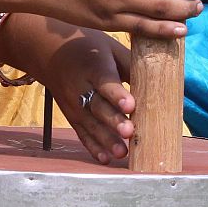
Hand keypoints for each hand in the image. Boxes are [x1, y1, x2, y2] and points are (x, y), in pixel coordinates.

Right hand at [7, 16, 135, 163]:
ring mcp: (73, 103)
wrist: (48, 51)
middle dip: (113, 121)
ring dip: (105, 140)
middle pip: (97, 106)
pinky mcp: (71, 115)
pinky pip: (81, 133)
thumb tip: (159, 79)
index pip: (105, 82)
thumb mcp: (109, 48)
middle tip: (129, 132)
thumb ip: (130, 65)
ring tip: (122, 153)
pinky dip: (92, 146)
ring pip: (90, 123)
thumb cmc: (87, 48)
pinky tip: (105, 158)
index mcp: (93, 67)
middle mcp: (80, 87)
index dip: (117, 95)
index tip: (131, 106)